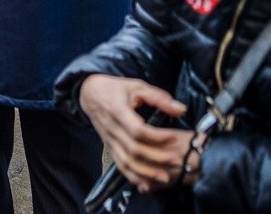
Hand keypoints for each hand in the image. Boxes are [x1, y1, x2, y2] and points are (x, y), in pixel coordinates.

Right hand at [79, 74, 191, 192]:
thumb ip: (159, 98)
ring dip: (146, 172)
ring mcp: (109, 140)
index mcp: (117, 111)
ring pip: (126, 161)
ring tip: (165, 177)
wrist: (89, 94)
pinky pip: (120, 165)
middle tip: (177, 160)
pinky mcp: (109, 147)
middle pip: (133, 149)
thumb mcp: (137, 86)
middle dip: (157, 158)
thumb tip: (181, 110)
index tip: (173, 137)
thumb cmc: (115, 89)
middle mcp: (111, 128)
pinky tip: (146, 184)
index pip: (137, 130)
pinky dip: (133, 177)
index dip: (156, 137)